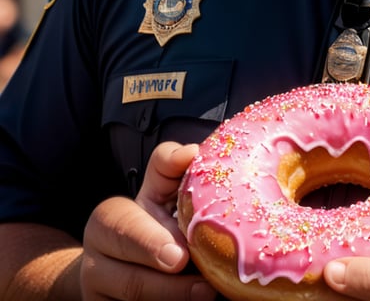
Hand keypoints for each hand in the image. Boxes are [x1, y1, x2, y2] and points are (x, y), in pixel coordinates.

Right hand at [81, 141, 215, 300]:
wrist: (122, 267)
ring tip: (208, 296)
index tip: (180, 256)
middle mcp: (93, 263)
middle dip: (168, 287)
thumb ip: (170, 166)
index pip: (122, 228)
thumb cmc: (153, 219)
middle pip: (131, 281)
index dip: (149, 243)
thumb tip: (192, 151)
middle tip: (206, 288)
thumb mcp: (157, 190)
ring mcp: (97, 297)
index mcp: (106, 222)